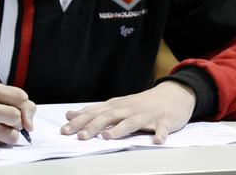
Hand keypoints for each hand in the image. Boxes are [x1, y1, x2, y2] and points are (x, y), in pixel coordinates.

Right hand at [0, 81, 35, 144]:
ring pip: (12, 134)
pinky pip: (1, 143)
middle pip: (16, 116)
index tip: (23, 108)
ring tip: (6, 127)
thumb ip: (12, 97)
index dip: (26, 105)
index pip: (20, 97)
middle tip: (14, 119)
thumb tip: (30, 119)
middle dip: (20, 120)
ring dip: (13, 133)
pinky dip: (4, 139)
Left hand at [60, 80, 195, 143]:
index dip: (78, 122)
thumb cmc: (140, 104)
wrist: (172, 95)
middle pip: (107, 117)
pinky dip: (159, 134)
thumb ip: (94, 112)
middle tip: (79, 137)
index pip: (93, 114)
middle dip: (92, 127)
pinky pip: (161, 129)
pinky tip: (156, 141)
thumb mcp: (116, 106)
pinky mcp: (164, 121)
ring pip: (130, 122)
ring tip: (108, 137)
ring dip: (119, 130)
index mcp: (115, 107)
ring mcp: (145, 115)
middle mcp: (127, 110)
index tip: (64, 130)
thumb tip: (70, 115)